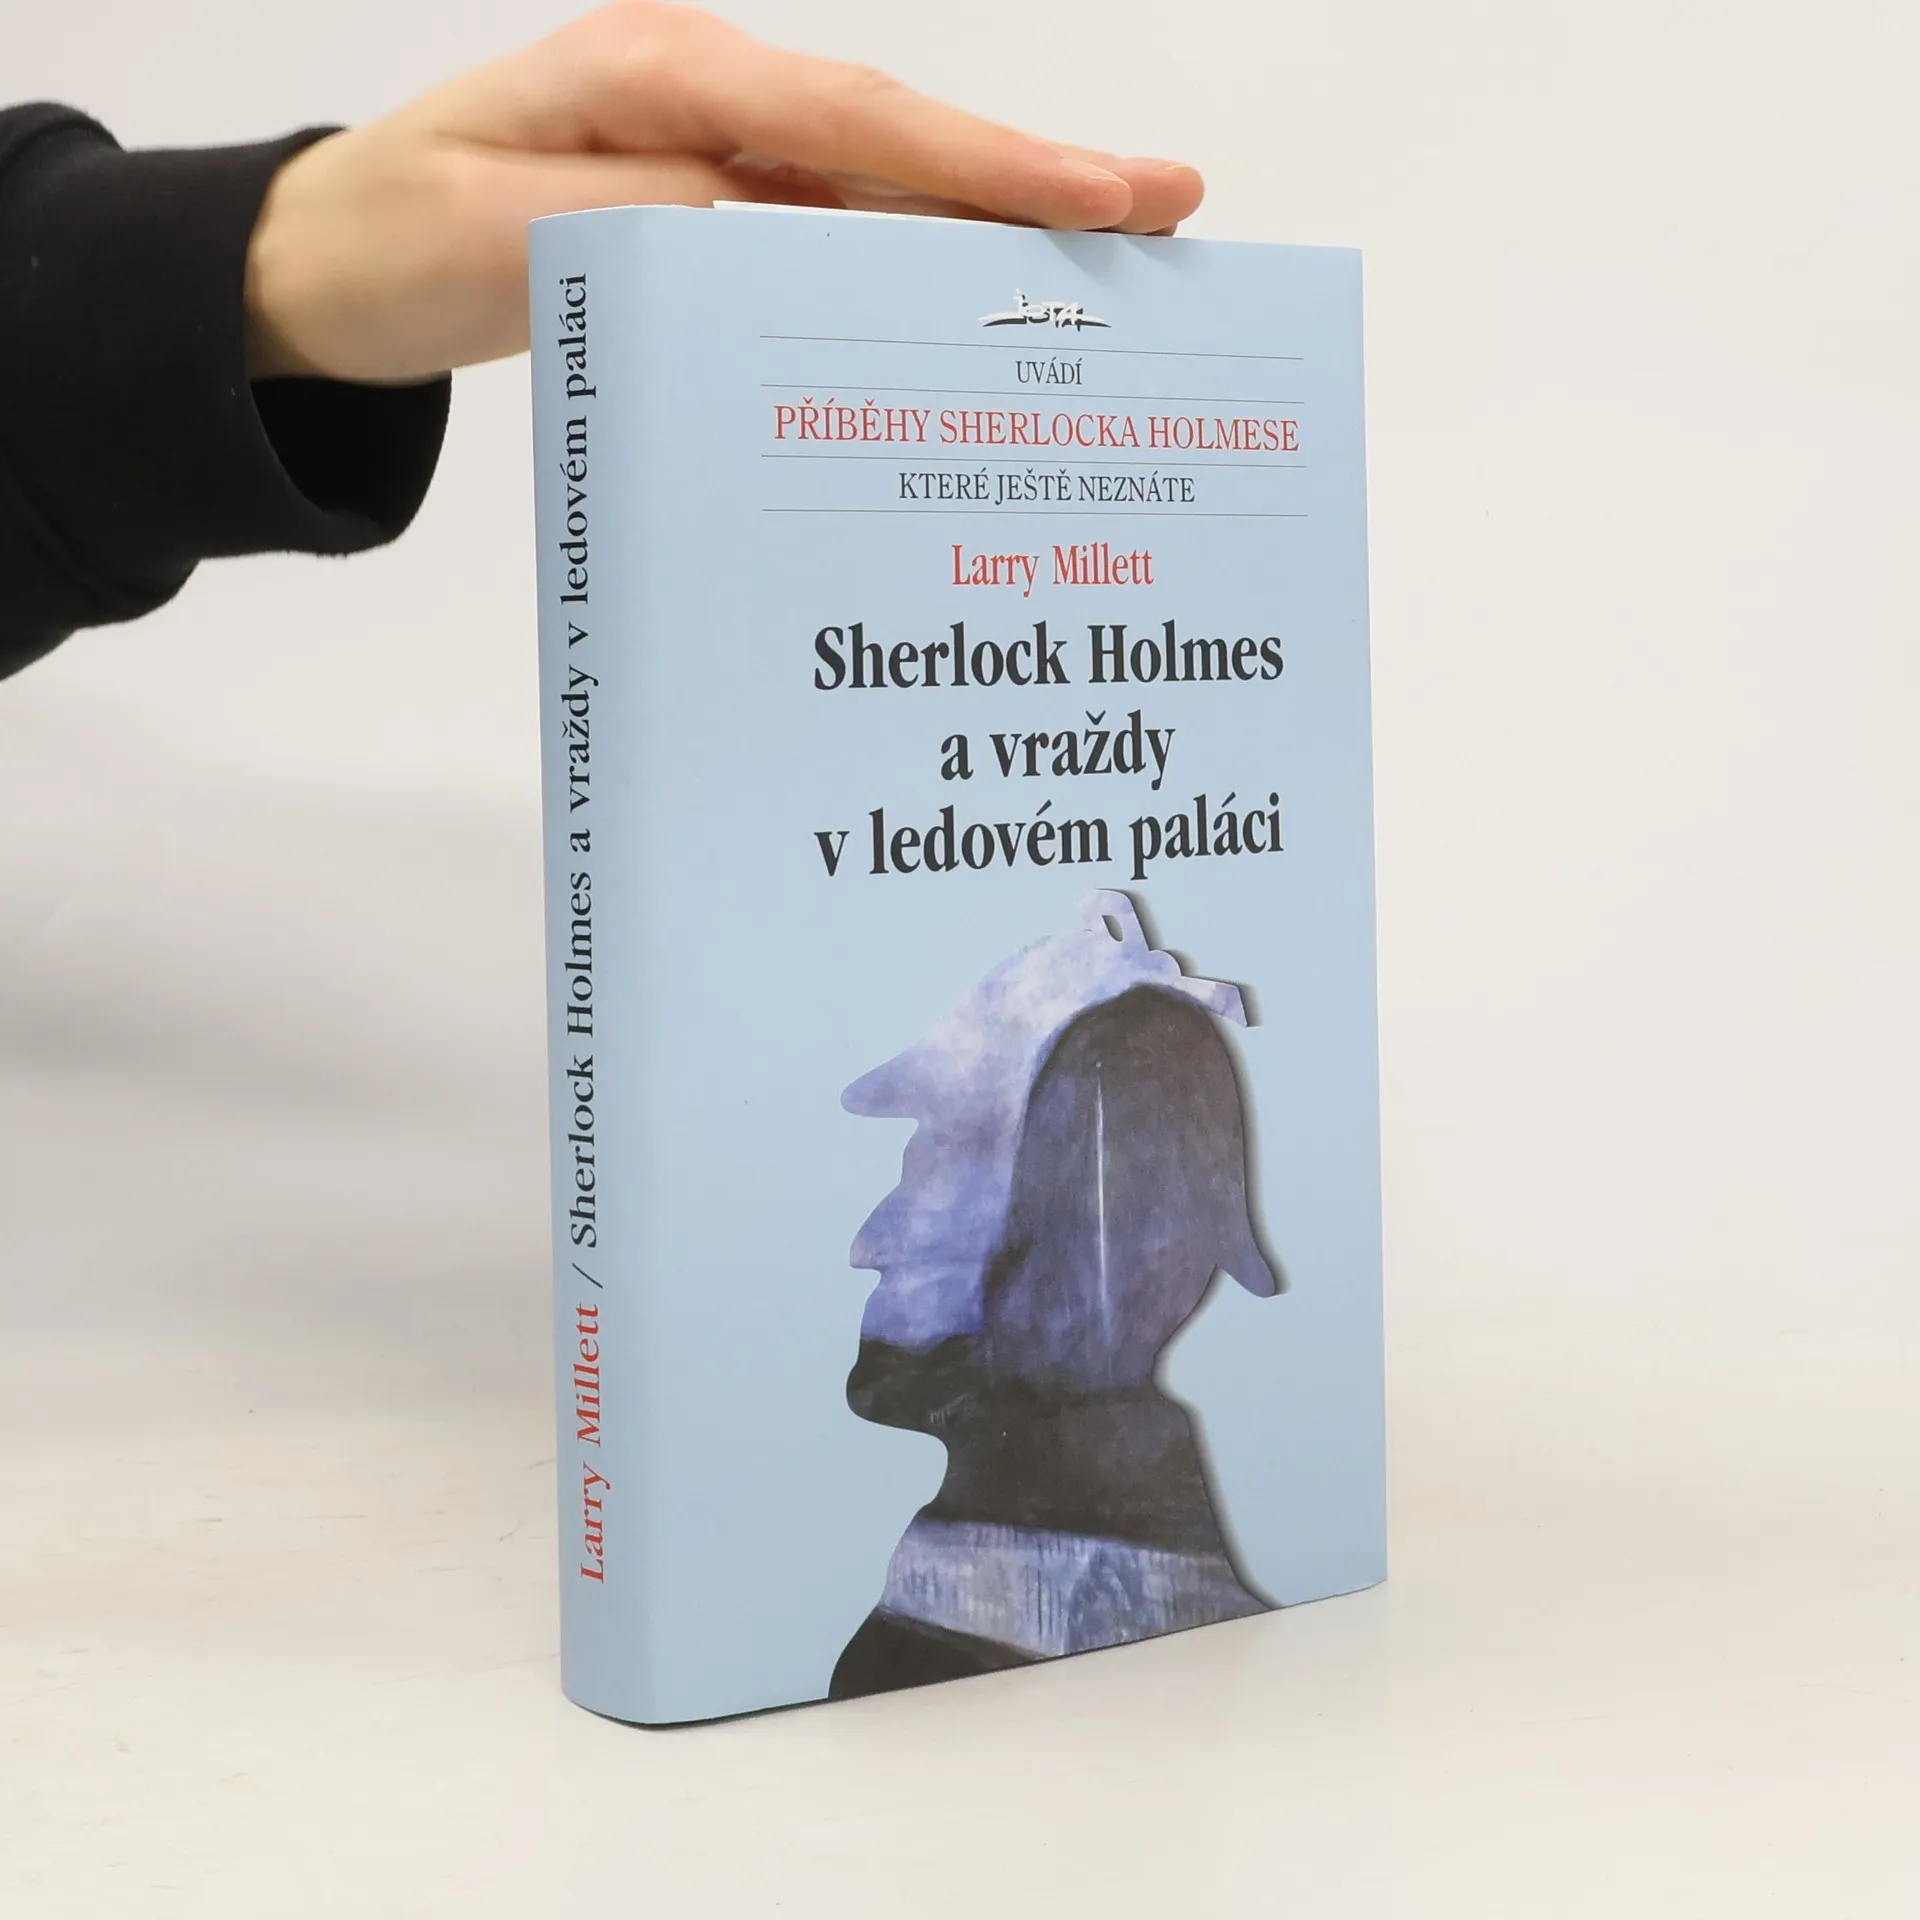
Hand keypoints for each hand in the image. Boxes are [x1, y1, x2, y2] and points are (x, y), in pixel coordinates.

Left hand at [243, 2, 1205, 382]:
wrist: (327, 263)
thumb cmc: (405, 238)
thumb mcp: (524, 235)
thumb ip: (673, 227)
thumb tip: (812, 238)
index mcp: (667, 75)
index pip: (859, 123)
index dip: (987, 167)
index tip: (1103, 197)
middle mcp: (709, 97)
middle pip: (898, 144)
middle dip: (1033, 184)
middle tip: (1168, 213)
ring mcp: (715, 152)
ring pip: (880, 189)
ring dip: (992, 227)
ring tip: (1112, 260)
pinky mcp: (711, 209)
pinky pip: (833, 235)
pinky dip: (913, 266)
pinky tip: (980, 299)